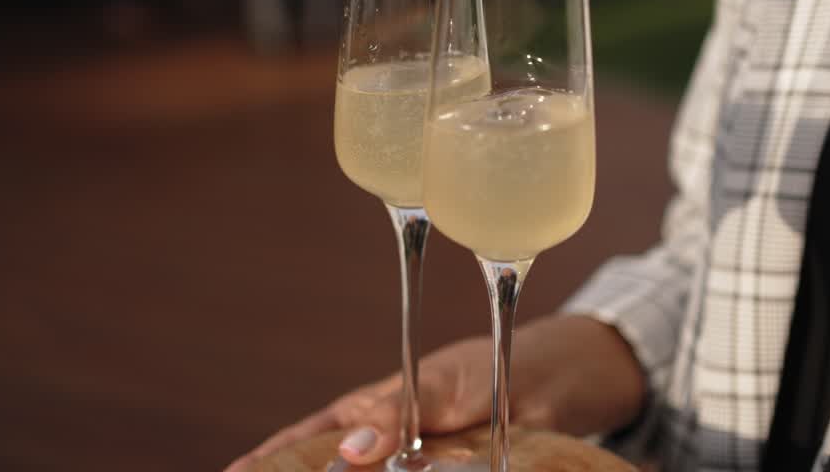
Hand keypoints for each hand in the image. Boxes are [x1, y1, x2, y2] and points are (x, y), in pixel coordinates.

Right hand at [224, 314, 645, 469]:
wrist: (561, 382)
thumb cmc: (493, 368)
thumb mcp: (440, 383)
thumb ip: (397, 414)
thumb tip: (351, 450)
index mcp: (373, 412)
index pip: (306, 438)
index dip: (269, 459)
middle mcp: (387, 448)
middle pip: (331, 468)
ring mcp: (419, 469)